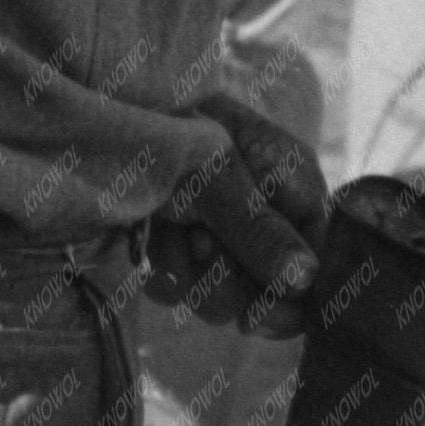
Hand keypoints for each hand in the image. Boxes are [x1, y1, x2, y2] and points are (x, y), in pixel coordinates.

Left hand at [142, 91, 330, 338]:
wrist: (104, 110)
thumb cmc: (167, 122)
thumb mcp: (217, 171)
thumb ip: (260, 228)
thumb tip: (306, 280)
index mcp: (294, 186)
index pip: (320, 261)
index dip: (295, 298)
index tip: (256, 315)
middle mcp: (267, 216)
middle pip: (272, 293)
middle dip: (227, 281)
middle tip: (197, 245)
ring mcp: (225, 236)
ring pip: (224, 300)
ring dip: (189, 272)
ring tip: (170, 225)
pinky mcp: (184, 250)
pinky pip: (185, 293)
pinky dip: (163, 272)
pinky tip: (150, 237)